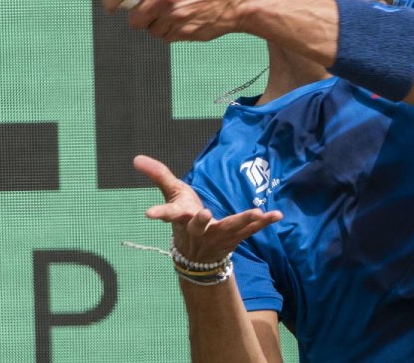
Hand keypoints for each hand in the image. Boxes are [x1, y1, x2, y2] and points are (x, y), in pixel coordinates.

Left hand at [103, 0, 252, 43]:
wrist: (237, 1)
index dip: (111, 0)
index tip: (109, 6)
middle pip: (134, 19)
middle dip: (139, 20)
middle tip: (151, 15)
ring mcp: (174, 16)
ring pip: (151, 31)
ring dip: (160, 27)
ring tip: (180, 15)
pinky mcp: (183, 32)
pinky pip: (167, 39)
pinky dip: (174, 34)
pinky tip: (188, 23)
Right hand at [134, 155, 282, 263]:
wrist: (198, 255)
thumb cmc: (184, 218)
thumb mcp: (172, 195)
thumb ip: (158, 175)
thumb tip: (136, 157)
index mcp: (182, 218)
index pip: (168, 214)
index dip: (159, 213)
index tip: (149, 214)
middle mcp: (199, 230)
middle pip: (199, 225)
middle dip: (201, 221)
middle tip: (206, 214)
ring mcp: (218, 235)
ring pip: (230, 227)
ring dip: (243, 220)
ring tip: (257, 212)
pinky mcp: (235, 237)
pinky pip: (251, 230)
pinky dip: (264, 222)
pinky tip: (277, 215)